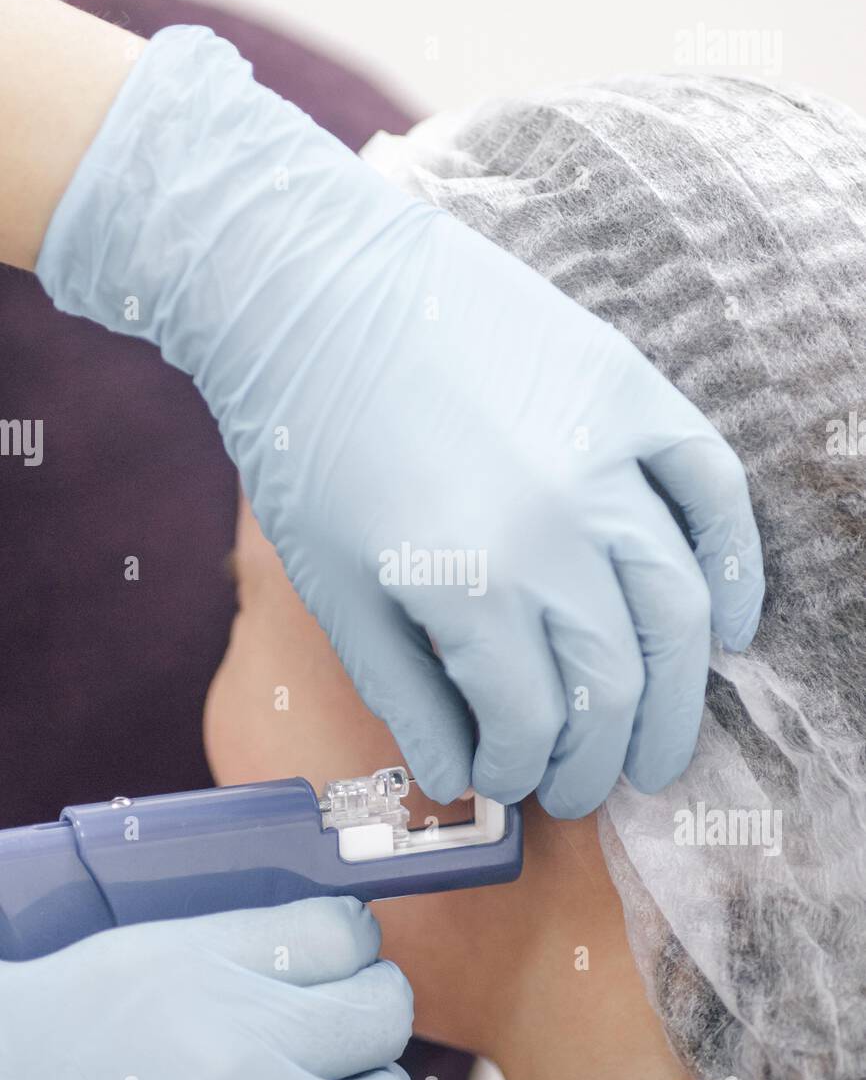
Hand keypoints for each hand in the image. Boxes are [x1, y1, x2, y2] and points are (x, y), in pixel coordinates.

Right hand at [0, 897, 414, 1079]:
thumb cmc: (69, 1040)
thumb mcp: (156, 961)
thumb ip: (266, 940)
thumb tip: (364, 933)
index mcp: (215, 998)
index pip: (354, 947)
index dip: (358, 961)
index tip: (347, 980)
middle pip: (384, 1027)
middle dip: (360, 1033)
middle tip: (316, 1051)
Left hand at [36, 26, 763, 815]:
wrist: (316, 290)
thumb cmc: (309, 446)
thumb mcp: (336, 589)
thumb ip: (406, 694)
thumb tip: (459, 781)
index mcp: (470, 584)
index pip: (533, 721)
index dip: (526, 769)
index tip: (512, 780)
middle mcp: (558, 527)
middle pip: (615, 682)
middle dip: (601, 760)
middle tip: (585, 789)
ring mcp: (607, 455)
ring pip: (678, 608)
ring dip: (676, 699)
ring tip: (658, 749)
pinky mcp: (631, 391)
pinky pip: (715, 488)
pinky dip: (735, 564)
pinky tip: (728, 628)